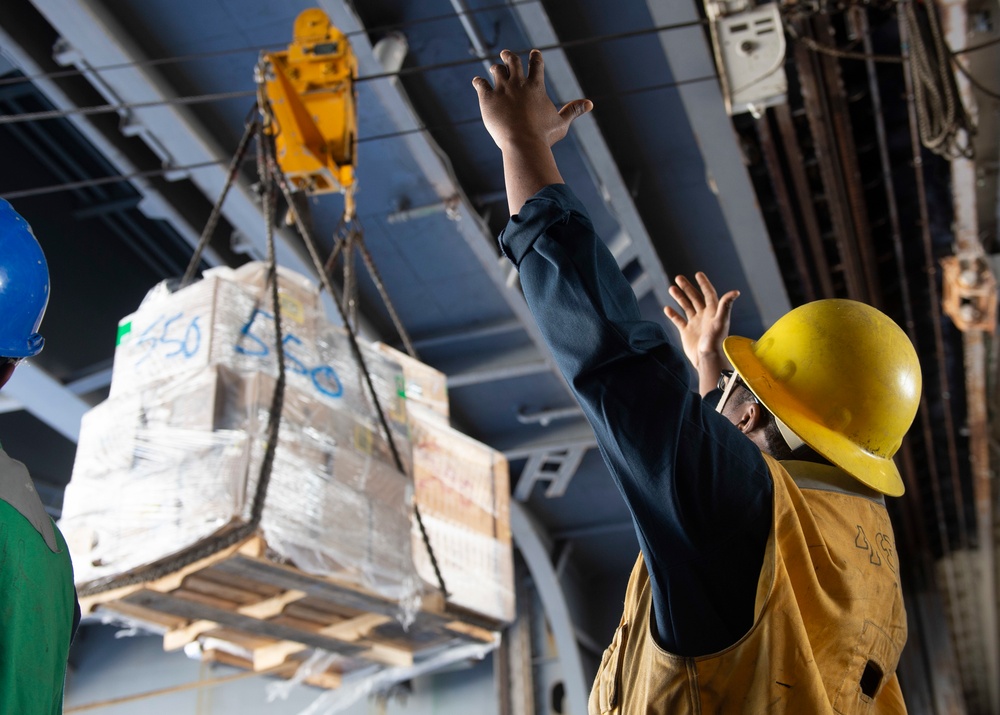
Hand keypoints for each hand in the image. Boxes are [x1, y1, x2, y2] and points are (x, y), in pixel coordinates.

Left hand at [472, 49, 591, 153]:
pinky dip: (479, 82)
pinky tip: (478, 82)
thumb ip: (573, 110)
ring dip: (495, 68)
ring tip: (494, 69)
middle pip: (512, 61)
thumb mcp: (561, 123)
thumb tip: (590, 103)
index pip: (536, 64)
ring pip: (496, 70)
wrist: (522, 143)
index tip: (534, 53)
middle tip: (507, 54)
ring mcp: (501, 90)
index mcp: (535, 86)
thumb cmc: (543, 136)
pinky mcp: (487, 98)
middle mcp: (518, 83)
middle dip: (510, 56)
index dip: (535, 57)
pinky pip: (480, 84)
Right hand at [664, 272, 738, 374]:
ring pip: (686, 307)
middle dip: (687, 287)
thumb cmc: (716, 341)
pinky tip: (667, 308)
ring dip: (679, 297)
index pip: (708, 294)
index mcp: (713, 311)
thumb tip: (735, 291)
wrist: (707, 359)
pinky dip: (672, 314)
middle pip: (695, 298)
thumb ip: (726, 305)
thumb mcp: (721, 321)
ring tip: (671, 288)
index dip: (704, 283)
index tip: (698, 274)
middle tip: (678, 277)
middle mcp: (704, 316)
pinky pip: (678, 320)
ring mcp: (695, 323)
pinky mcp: (687, 332)